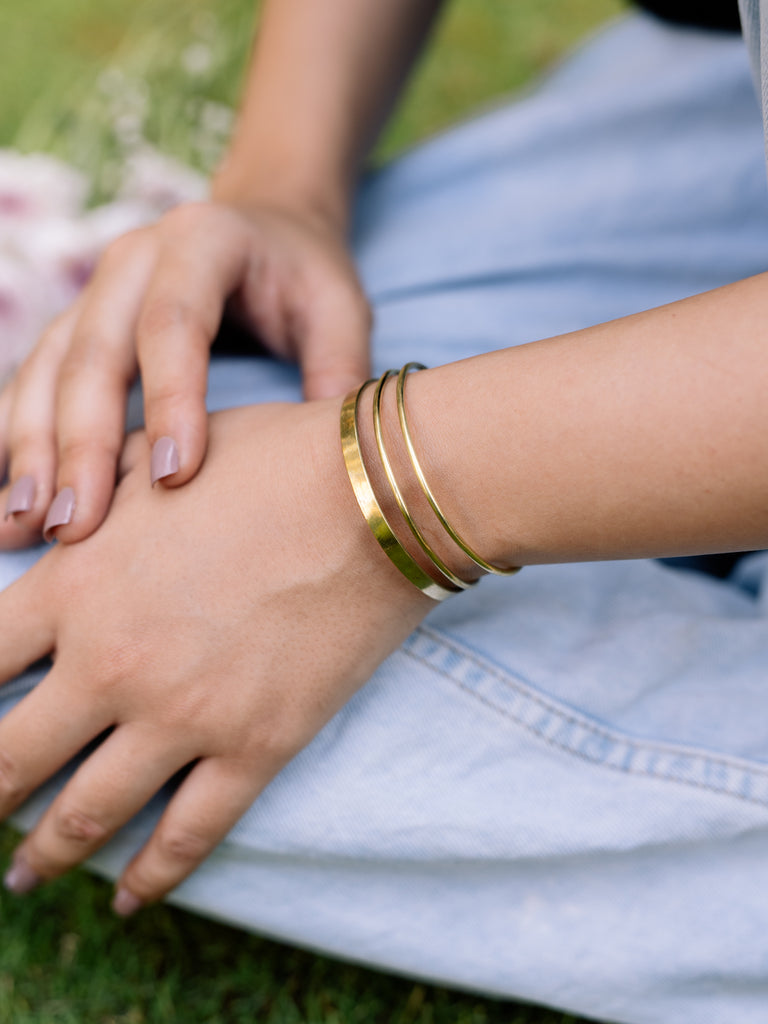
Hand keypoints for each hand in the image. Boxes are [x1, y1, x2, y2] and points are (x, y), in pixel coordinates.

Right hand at [0, 199, 370, 548]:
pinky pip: (33, 380)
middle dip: (83, 443)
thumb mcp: (340, 308)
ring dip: (32, 448)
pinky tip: (10, 498)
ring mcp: (96, 290)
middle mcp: (134, 258)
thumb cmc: (306, 277)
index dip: (170, 398)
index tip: (173, 479)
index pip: (175, 320)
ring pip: (48, 367)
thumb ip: (339, 371)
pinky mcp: (76, 324)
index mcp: (204, 240)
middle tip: (78, 526)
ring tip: (26, 523)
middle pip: (94, 349)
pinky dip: (18, 436)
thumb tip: (341, 465)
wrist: (265, 227)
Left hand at [0, 400, 428, 912]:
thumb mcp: (150, 460)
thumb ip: (74, 494)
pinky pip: (190, 833)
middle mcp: (113, 664)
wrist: (375, 498)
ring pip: (87, 812)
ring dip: (46, 853)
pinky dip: (152, 876)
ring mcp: (185, 715)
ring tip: (27, 877)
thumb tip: (8, 526)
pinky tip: (129, 898)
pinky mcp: (256, 747)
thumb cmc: (265, 461)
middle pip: (10, 758)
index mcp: (77, 586)